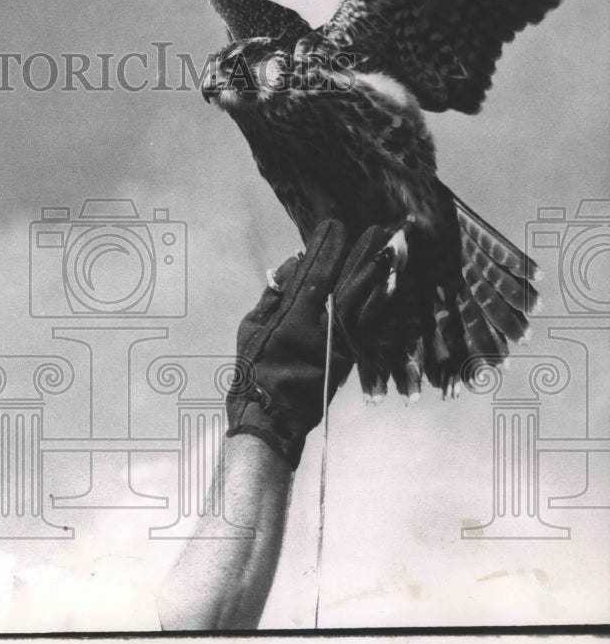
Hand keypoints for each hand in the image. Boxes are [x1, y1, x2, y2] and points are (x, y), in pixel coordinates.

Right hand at [225, 220, 392, 467]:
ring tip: (391, 251)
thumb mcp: (252, 326)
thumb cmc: (254, 370)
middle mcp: (322, 328)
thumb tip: (293, 265)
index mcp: (294, 318)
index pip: (315, 273)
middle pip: (349, 283)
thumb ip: (273, 295)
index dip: (326, 248)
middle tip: (378, 230)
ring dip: (379, 275)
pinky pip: (371, 325)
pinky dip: (382, 304)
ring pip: (366, 303)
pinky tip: (391, 287)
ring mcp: (340, 343)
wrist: (271, 417)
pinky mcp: (351, 358)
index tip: (334, 226)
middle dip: (363, 255)